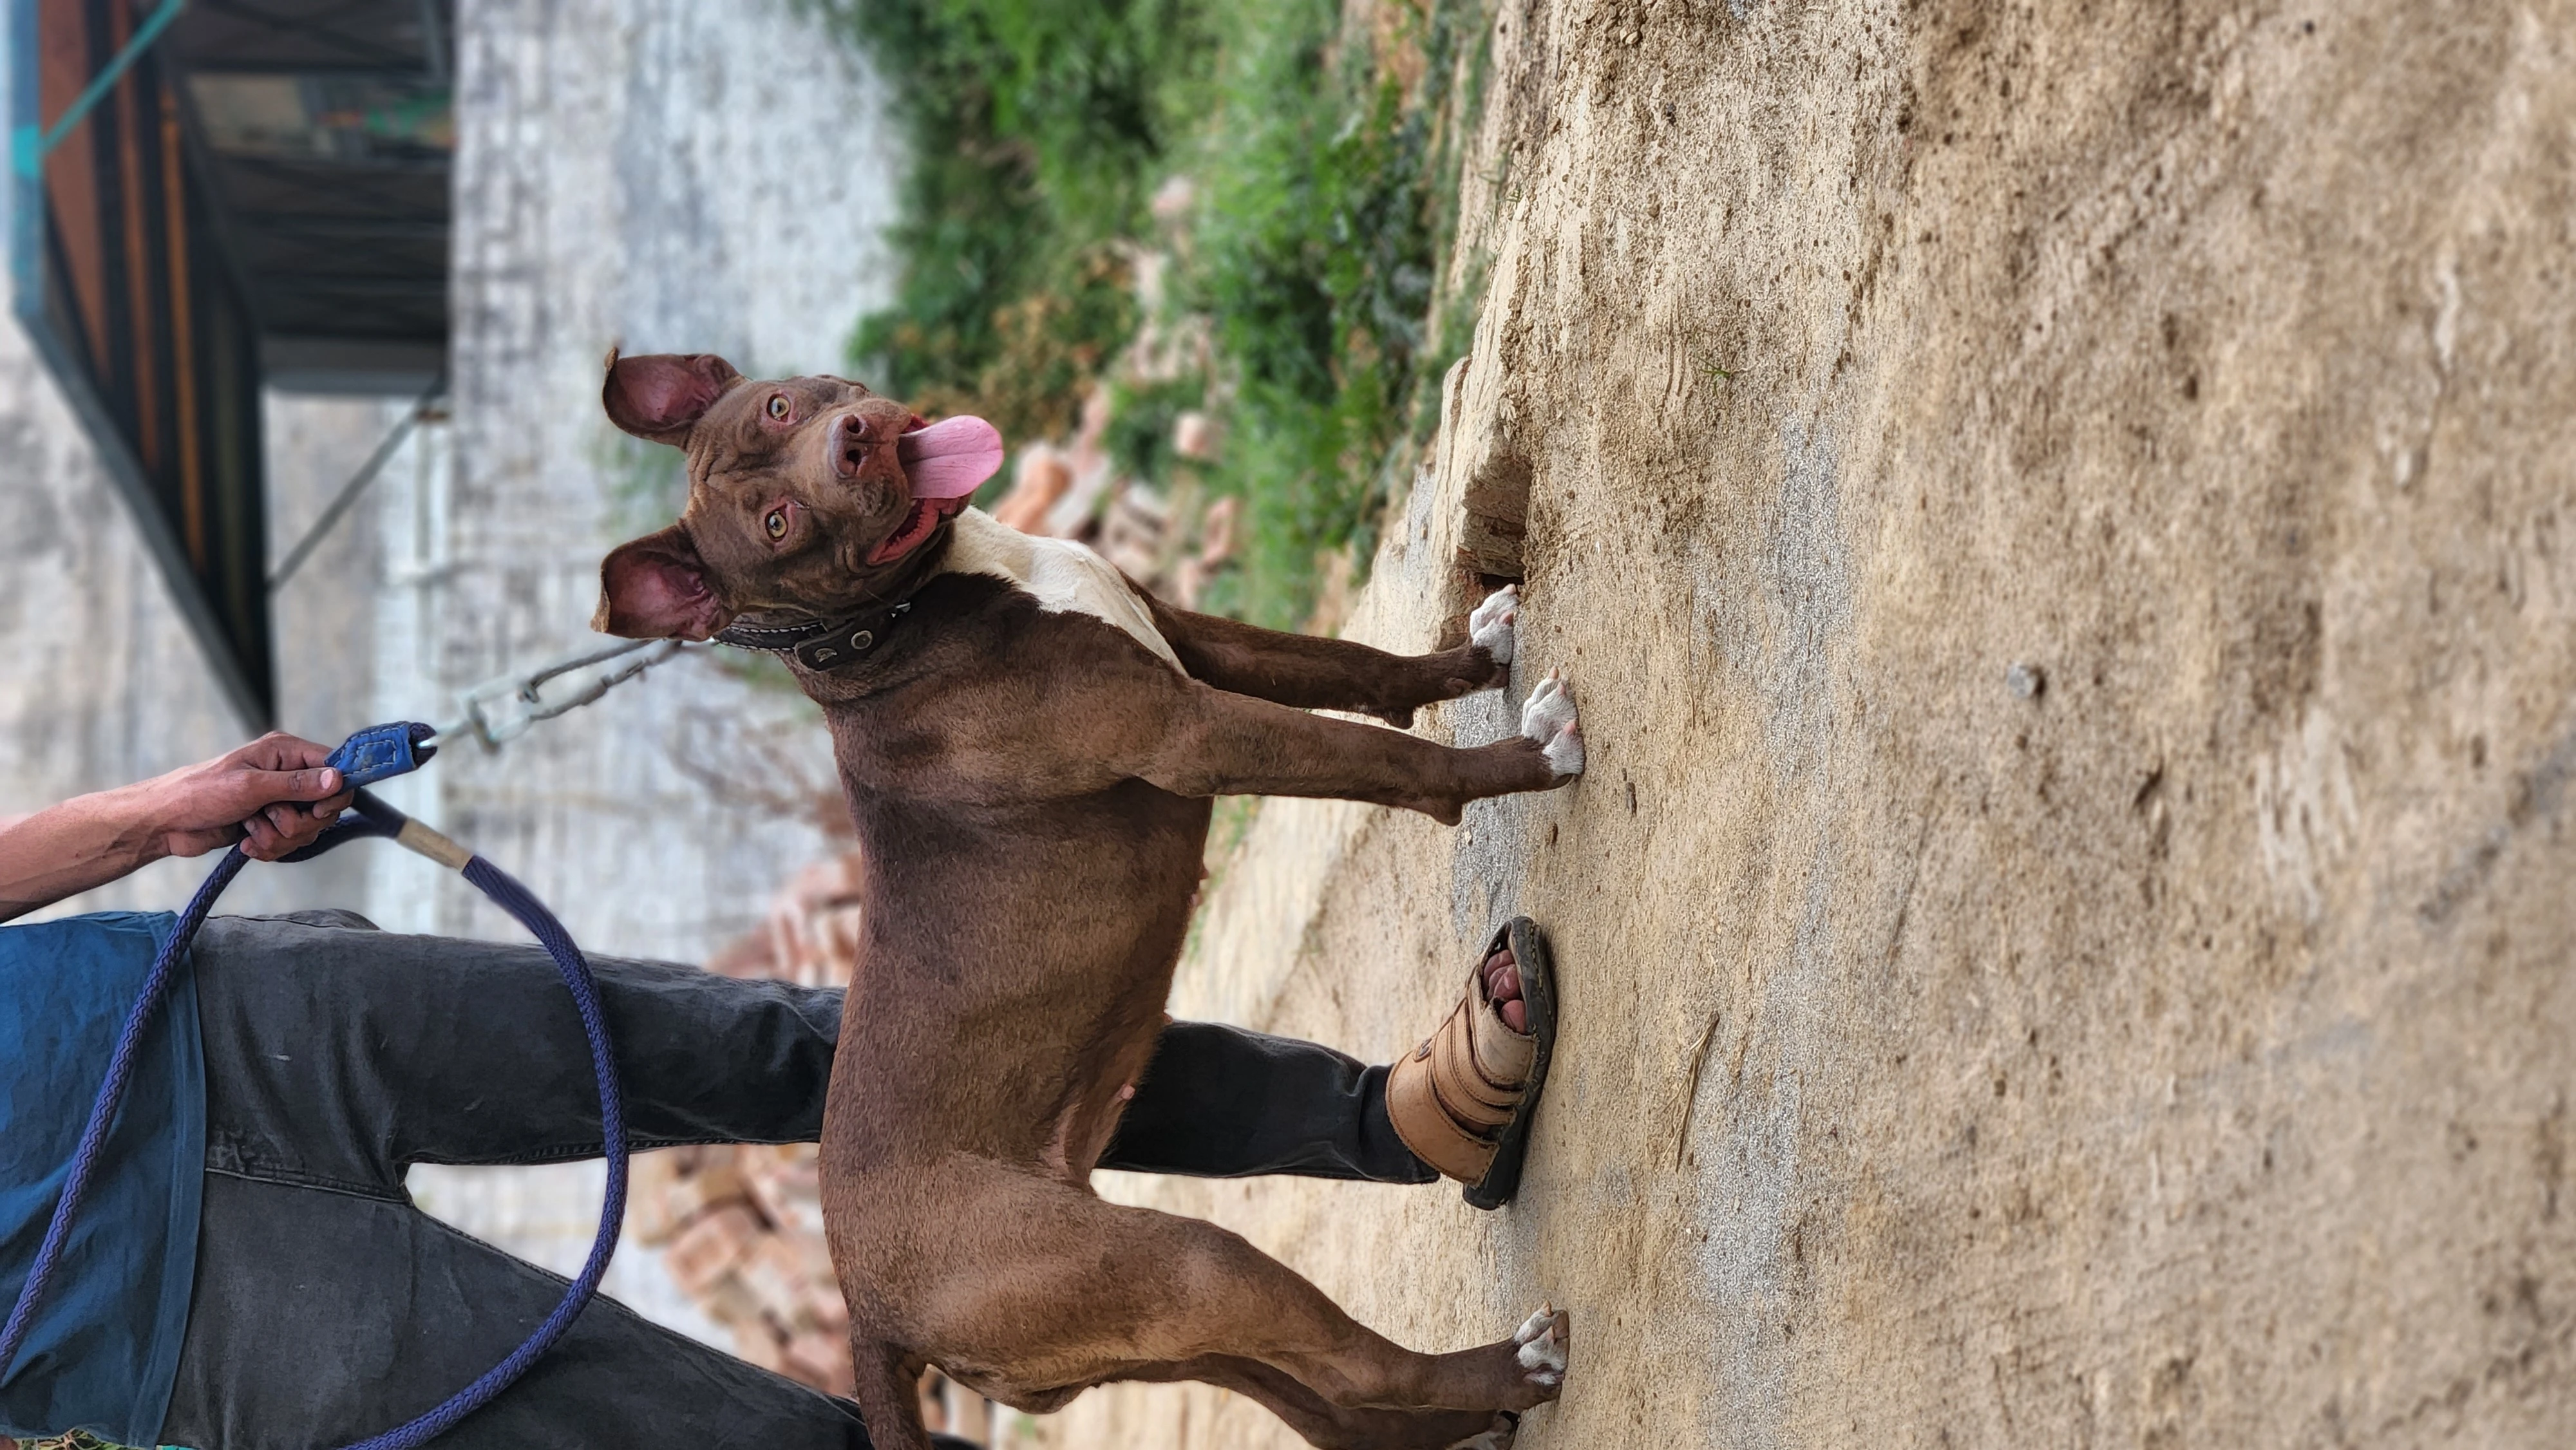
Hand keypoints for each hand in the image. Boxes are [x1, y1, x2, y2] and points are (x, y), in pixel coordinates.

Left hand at [141, 733, 355, 861]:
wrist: (165, 823)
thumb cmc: (199, 794)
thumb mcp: (250, 787)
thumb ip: (296, 784)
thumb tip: (338, 779)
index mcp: (284, 752)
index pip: (334, 767)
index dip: (334, 793)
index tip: (317, 811)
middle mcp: (285, 774)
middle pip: (325, 805)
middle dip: (299, 822)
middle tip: (272, 820)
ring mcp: (278, 800)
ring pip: (307, 828)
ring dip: (279, 837)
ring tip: (251, 830)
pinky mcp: (268, 823)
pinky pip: (289, 842)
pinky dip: (269, 847)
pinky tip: (246, 843)